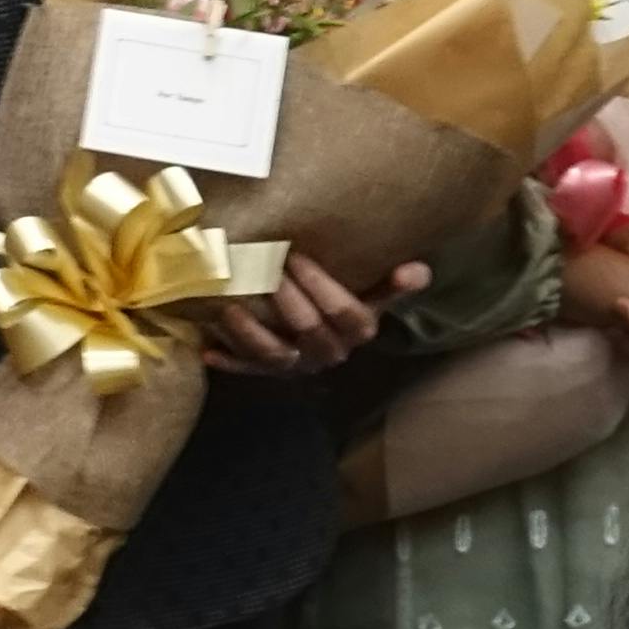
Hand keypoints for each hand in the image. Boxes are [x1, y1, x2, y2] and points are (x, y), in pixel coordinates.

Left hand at [197, 251, 423, 377]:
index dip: (322, 286)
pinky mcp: (269, 373)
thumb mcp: (372, 295)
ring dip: (250, 333)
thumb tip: (421, 270)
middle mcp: (328, 352)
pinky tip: (207, 350)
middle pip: (308, 329)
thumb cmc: (346, 304)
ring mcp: (297, 365)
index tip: (297, 255)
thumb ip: (392, 284)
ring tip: (229, 307)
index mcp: (357, 332)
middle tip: (262, 267)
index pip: (344, 312)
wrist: (325, 339)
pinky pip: (249, 370)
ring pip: (274, 354)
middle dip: (285, 298)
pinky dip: (229, 362)